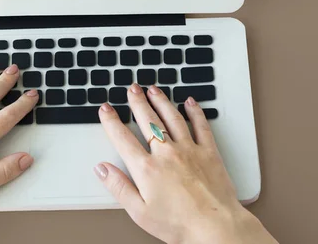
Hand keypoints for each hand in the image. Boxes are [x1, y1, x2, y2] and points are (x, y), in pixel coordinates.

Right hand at [95, 84, 276, 243]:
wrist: (216, 228)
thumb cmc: (179, 224)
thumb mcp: (139, 212)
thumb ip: (119, 187)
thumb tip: (102, 169)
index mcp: (147, 169)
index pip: (123, 138)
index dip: (111, 121)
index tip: (106, 110)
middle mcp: (166, 153)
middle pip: (147, 120)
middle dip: (137, 102)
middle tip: (131, 89)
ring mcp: (189, 150)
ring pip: (172, 117)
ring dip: (161, 101)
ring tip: (153, 89)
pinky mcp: (209, 152)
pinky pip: (201, 125)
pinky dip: (195, 112)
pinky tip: (190, 102)